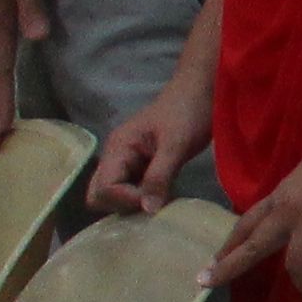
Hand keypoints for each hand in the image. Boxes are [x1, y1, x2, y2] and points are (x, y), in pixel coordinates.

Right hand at [88, 73, 209, 216]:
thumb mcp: (176, 144)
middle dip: (123, 205)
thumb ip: (159, 176)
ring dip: (135, 203)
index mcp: (117, 149)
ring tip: (163, 201)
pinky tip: (167, 197)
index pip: (103, 188)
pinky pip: (134, 189)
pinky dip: (146, 197)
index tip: (153, 200)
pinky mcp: (144, 166)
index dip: (125, 199)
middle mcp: (116, 157)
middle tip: (155, 204)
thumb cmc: (188, 112)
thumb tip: (147, 210)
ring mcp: (129, 162)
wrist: (201, 91)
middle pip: (99, 195)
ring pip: (116, 195)